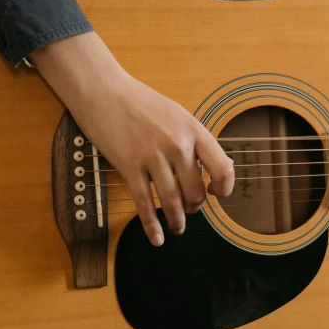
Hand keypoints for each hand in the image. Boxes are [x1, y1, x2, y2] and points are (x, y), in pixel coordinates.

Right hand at [31, 32, 234, 246]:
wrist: (105, 92)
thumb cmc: (140, 102)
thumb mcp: (176, 114)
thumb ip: (192, 139)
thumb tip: (206, 168)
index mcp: (192, 129)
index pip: (222, 168)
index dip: (224, 188)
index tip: (214, 193)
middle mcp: (177, 144)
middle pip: (195, 191)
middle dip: (195, 207)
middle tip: (190, 210)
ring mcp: (152, 156)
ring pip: (172, 202)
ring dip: (177, 220)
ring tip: (177, 227)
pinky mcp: (129, 166)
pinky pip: (145, 203)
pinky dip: (151, 225)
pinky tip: (156, 237)